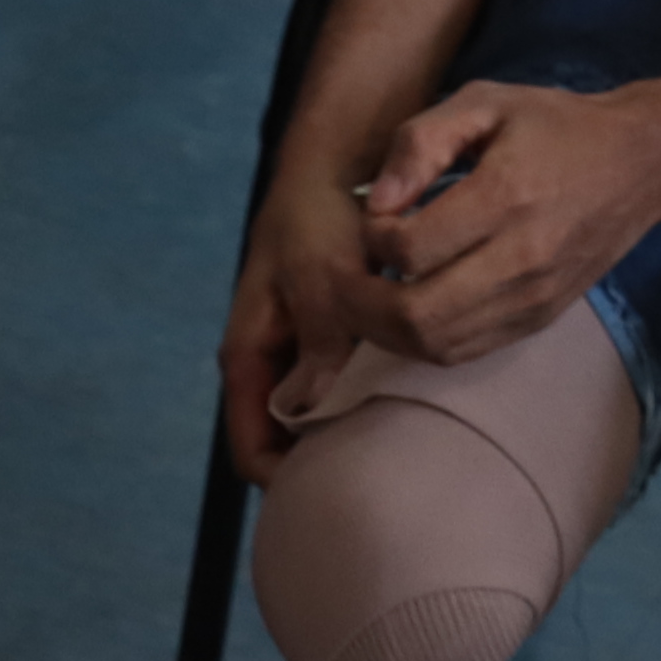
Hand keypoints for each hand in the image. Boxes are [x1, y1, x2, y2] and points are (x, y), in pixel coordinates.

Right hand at [222, 161, 410, 484]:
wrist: (335, 166)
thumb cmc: (317, 217)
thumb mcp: (318, 275)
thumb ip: (320, 339)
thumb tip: (318, 406)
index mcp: (248, 357)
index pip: (252, 452)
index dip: (288, 483)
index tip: (338, 493)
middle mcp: (272, 365)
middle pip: (287, 444)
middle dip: (325, 463)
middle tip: (381, 476)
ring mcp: (302, 354)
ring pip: (319, 419)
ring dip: (351, 431)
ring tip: (402, 445)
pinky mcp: (335, 339)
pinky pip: (346, 388)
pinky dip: (370, 398)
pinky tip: (412, 402)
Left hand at [346, 76, 660, 365]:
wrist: (640, 162)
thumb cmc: (554, 125)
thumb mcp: (485, 100)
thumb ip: (421, 141)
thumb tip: (378, 202)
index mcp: (507, 195)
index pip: (412, 249)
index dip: (373, 240)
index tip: (375, 218)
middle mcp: (524, 257)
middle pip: (418, 316)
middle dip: (361, 304)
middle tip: (344, 278)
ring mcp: (535, 297)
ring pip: (438, 346)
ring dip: (386, 332)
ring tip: (368, 297)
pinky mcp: (541, 318)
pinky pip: (467, 352)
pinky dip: (423, 342)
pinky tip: (407, 312)